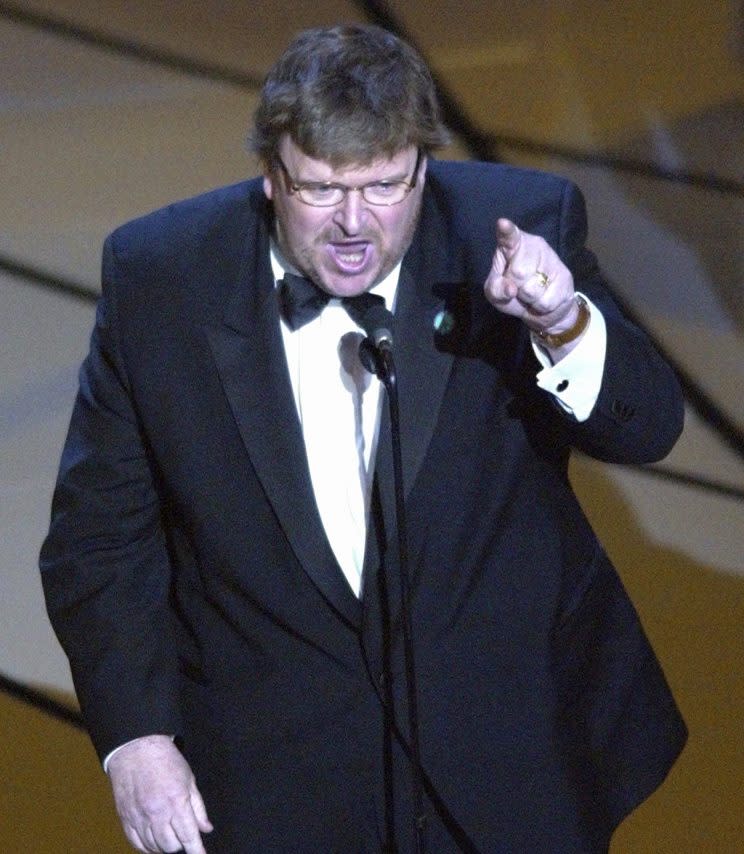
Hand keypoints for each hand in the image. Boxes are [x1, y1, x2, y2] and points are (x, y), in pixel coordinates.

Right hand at [107, 734, 212, 852]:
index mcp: (176, 801)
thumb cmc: (165, 760)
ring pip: (153, 847)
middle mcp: (157, 813)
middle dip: (181, 846)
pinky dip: (146, 847)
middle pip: (171, 846)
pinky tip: (153, 842)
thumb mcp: (189, 779)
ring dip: (164, 847)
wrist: (136, 749)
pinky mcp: (125, 818)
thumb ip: (198, 807)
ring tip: (170, 840)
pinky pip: (136, 843)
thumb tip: (206, 828)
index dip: (196, 850)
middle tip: (184, 839)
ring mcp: (139, 817)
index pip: (188, 836)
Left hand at [484, 219, 579, 341]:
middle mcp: (534, 246)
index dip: (507, 231)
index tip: (502, 224)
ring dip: (528, 299)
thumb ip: (496, 289)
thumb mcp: (496, 293)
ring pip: (533, 288)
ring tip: (531, 294)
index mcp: (512, 245)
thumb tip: (510, 288)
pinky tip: (544, 298)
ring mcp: (552, 259)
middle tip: (518, 288)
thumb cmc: (514, 294)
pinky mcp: (565, 276)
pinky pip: (546, 300)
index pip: (510, 237)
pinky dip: (540, 306)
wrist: (543, 308)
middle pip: (518, 271)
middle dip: (515, 287)